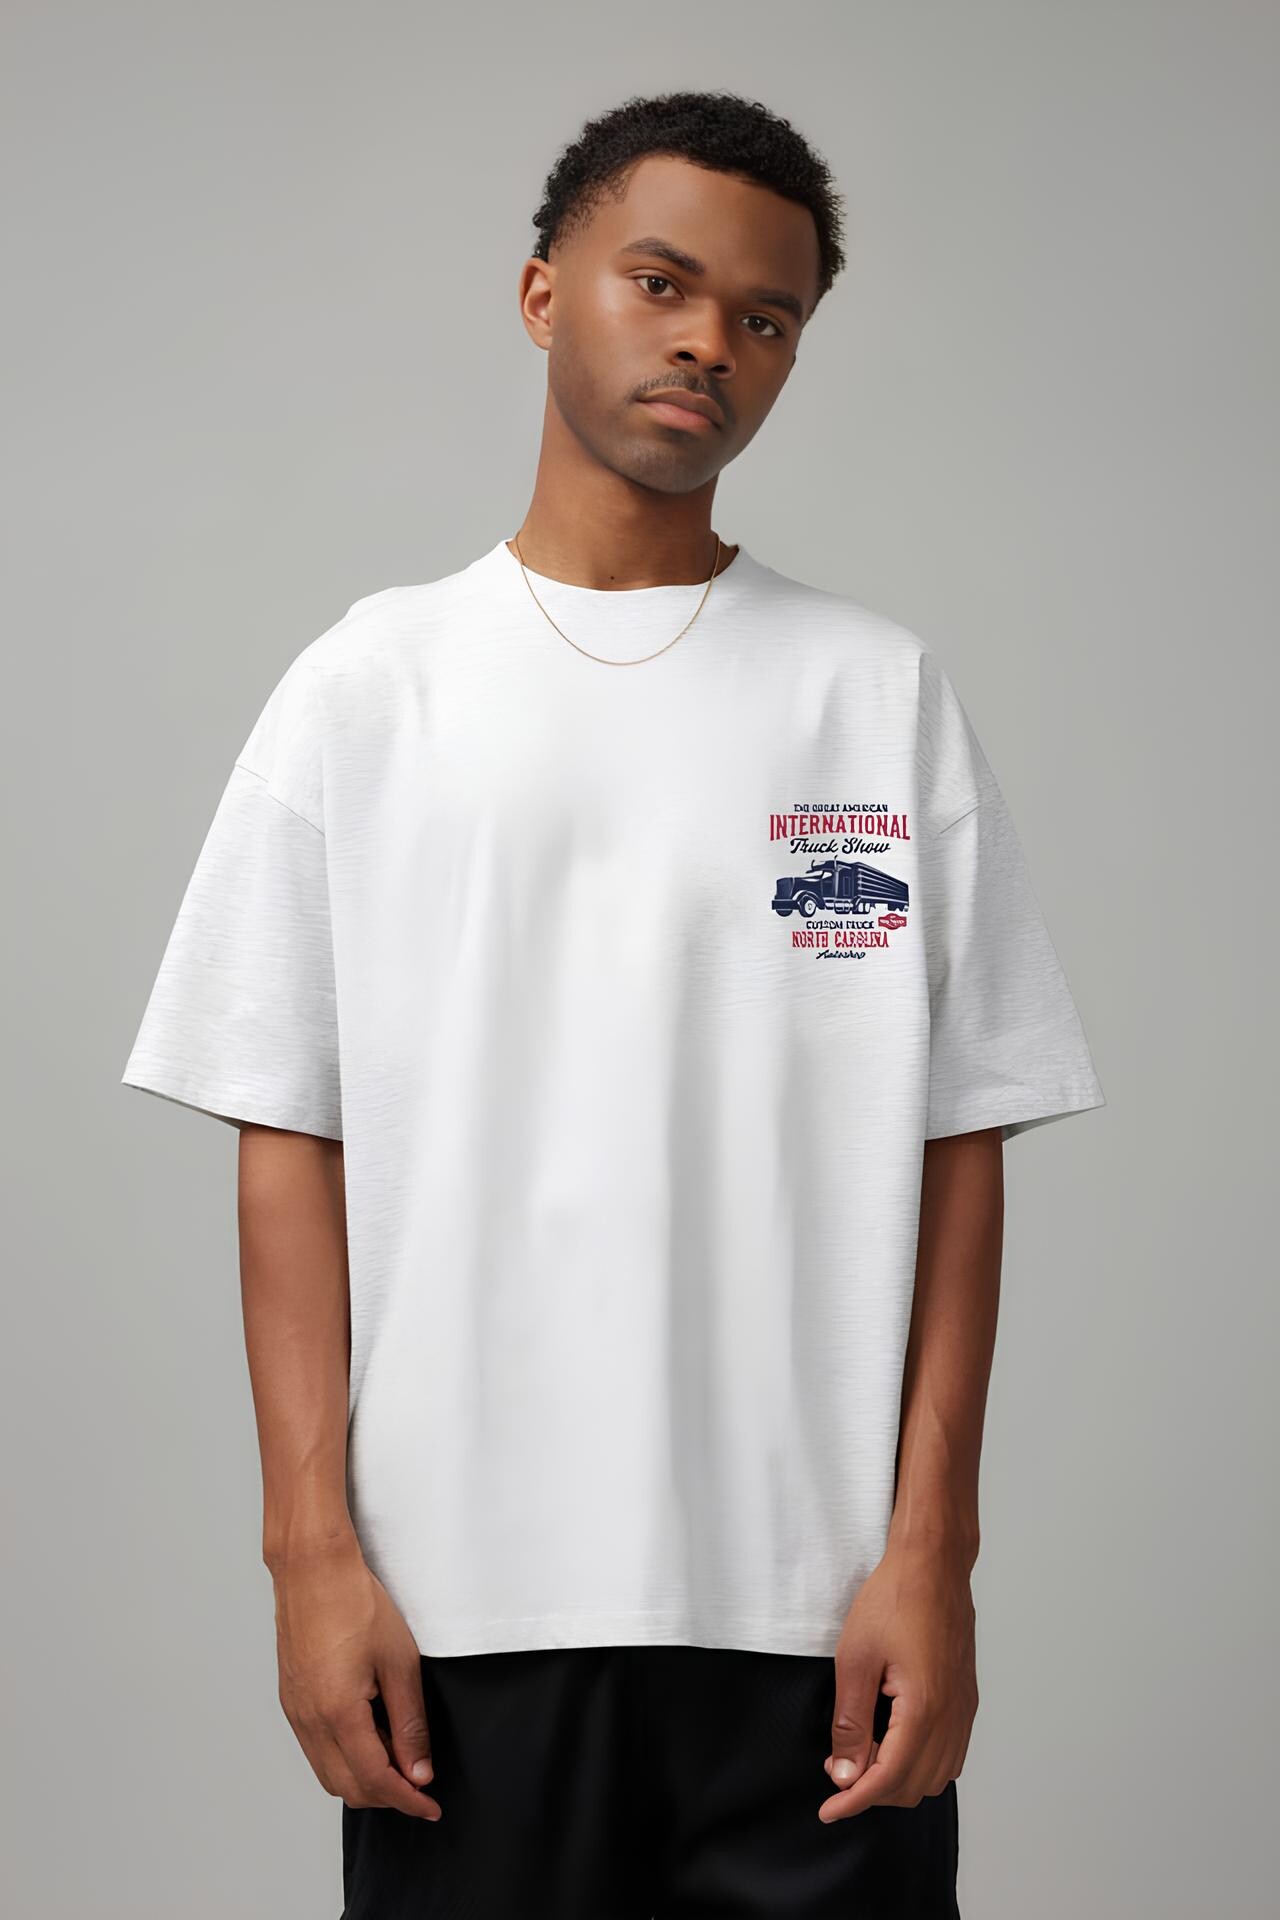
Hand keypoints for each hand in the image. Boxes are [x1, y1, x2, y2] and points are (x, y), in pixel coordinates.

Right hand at [271, 1535, 441, 1820]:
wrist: (313, 1571)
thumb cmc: (356, 1604)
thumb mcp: (399, 1662)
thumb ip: (409, 1723)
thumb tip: (419, 1770)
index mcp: (338, 1714)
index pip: (376, 1780)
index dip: (407, 1800)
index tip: (430, 1806)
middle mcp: (309, 1721)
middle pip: (347, 1788)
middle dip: (386, 1796)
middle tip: (419, 1785)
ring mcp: (295, 1713)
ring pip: (328, 1773)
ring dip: (363, 1780)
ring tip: (398, 1762)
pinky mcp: (291, 1701)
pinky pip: (316, 1751)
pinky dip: (343, 1760)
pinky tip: (369, 1738)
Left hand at [819, 1539, 977, 1821]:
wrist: (933, 1563)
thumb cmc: (894, 1599)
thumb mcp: (855, 1659)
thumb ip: (851, 1722)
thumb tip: (846, 1773)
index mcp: (924, 1709)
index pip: (888, 1779)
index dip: (854, 1801)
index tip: (828, 1810)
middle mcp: (952, 1717)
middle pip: (914, 1786)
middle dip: (874, 1791)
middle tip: (839, 1770)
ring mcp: (964, 1708)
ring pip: (937, 1776)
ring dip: (900, 1780)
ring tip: (864, 1756)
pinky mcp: (967, 1698)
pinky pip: (951, 1754)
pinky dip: (923, 1765)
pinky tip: (896, 1744)